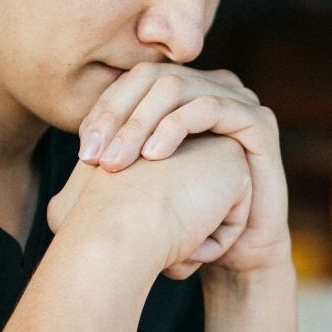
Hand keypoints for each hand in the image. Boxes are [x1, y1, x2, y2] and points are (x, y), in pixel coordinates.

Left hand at [75, 63, 289, 275]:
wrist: (238, 252)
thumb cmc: (188, 220)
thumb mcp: (145, 186)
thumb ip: (117, 162)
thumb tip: (72, 163)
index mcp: (184, 94)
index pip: (133, 82)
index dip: (104, 110)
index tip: (83, 151)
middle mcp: (211, 88)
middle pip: (152, 78)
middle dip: (117, 116)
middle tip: (94, 158)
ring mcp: (238, 100)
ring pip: (176, 88)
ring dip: (140, 123)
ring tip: (118, 162)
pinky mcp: (258, 120)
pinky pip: (210, 106)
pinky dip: (176, 126)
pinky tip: (154, 156)